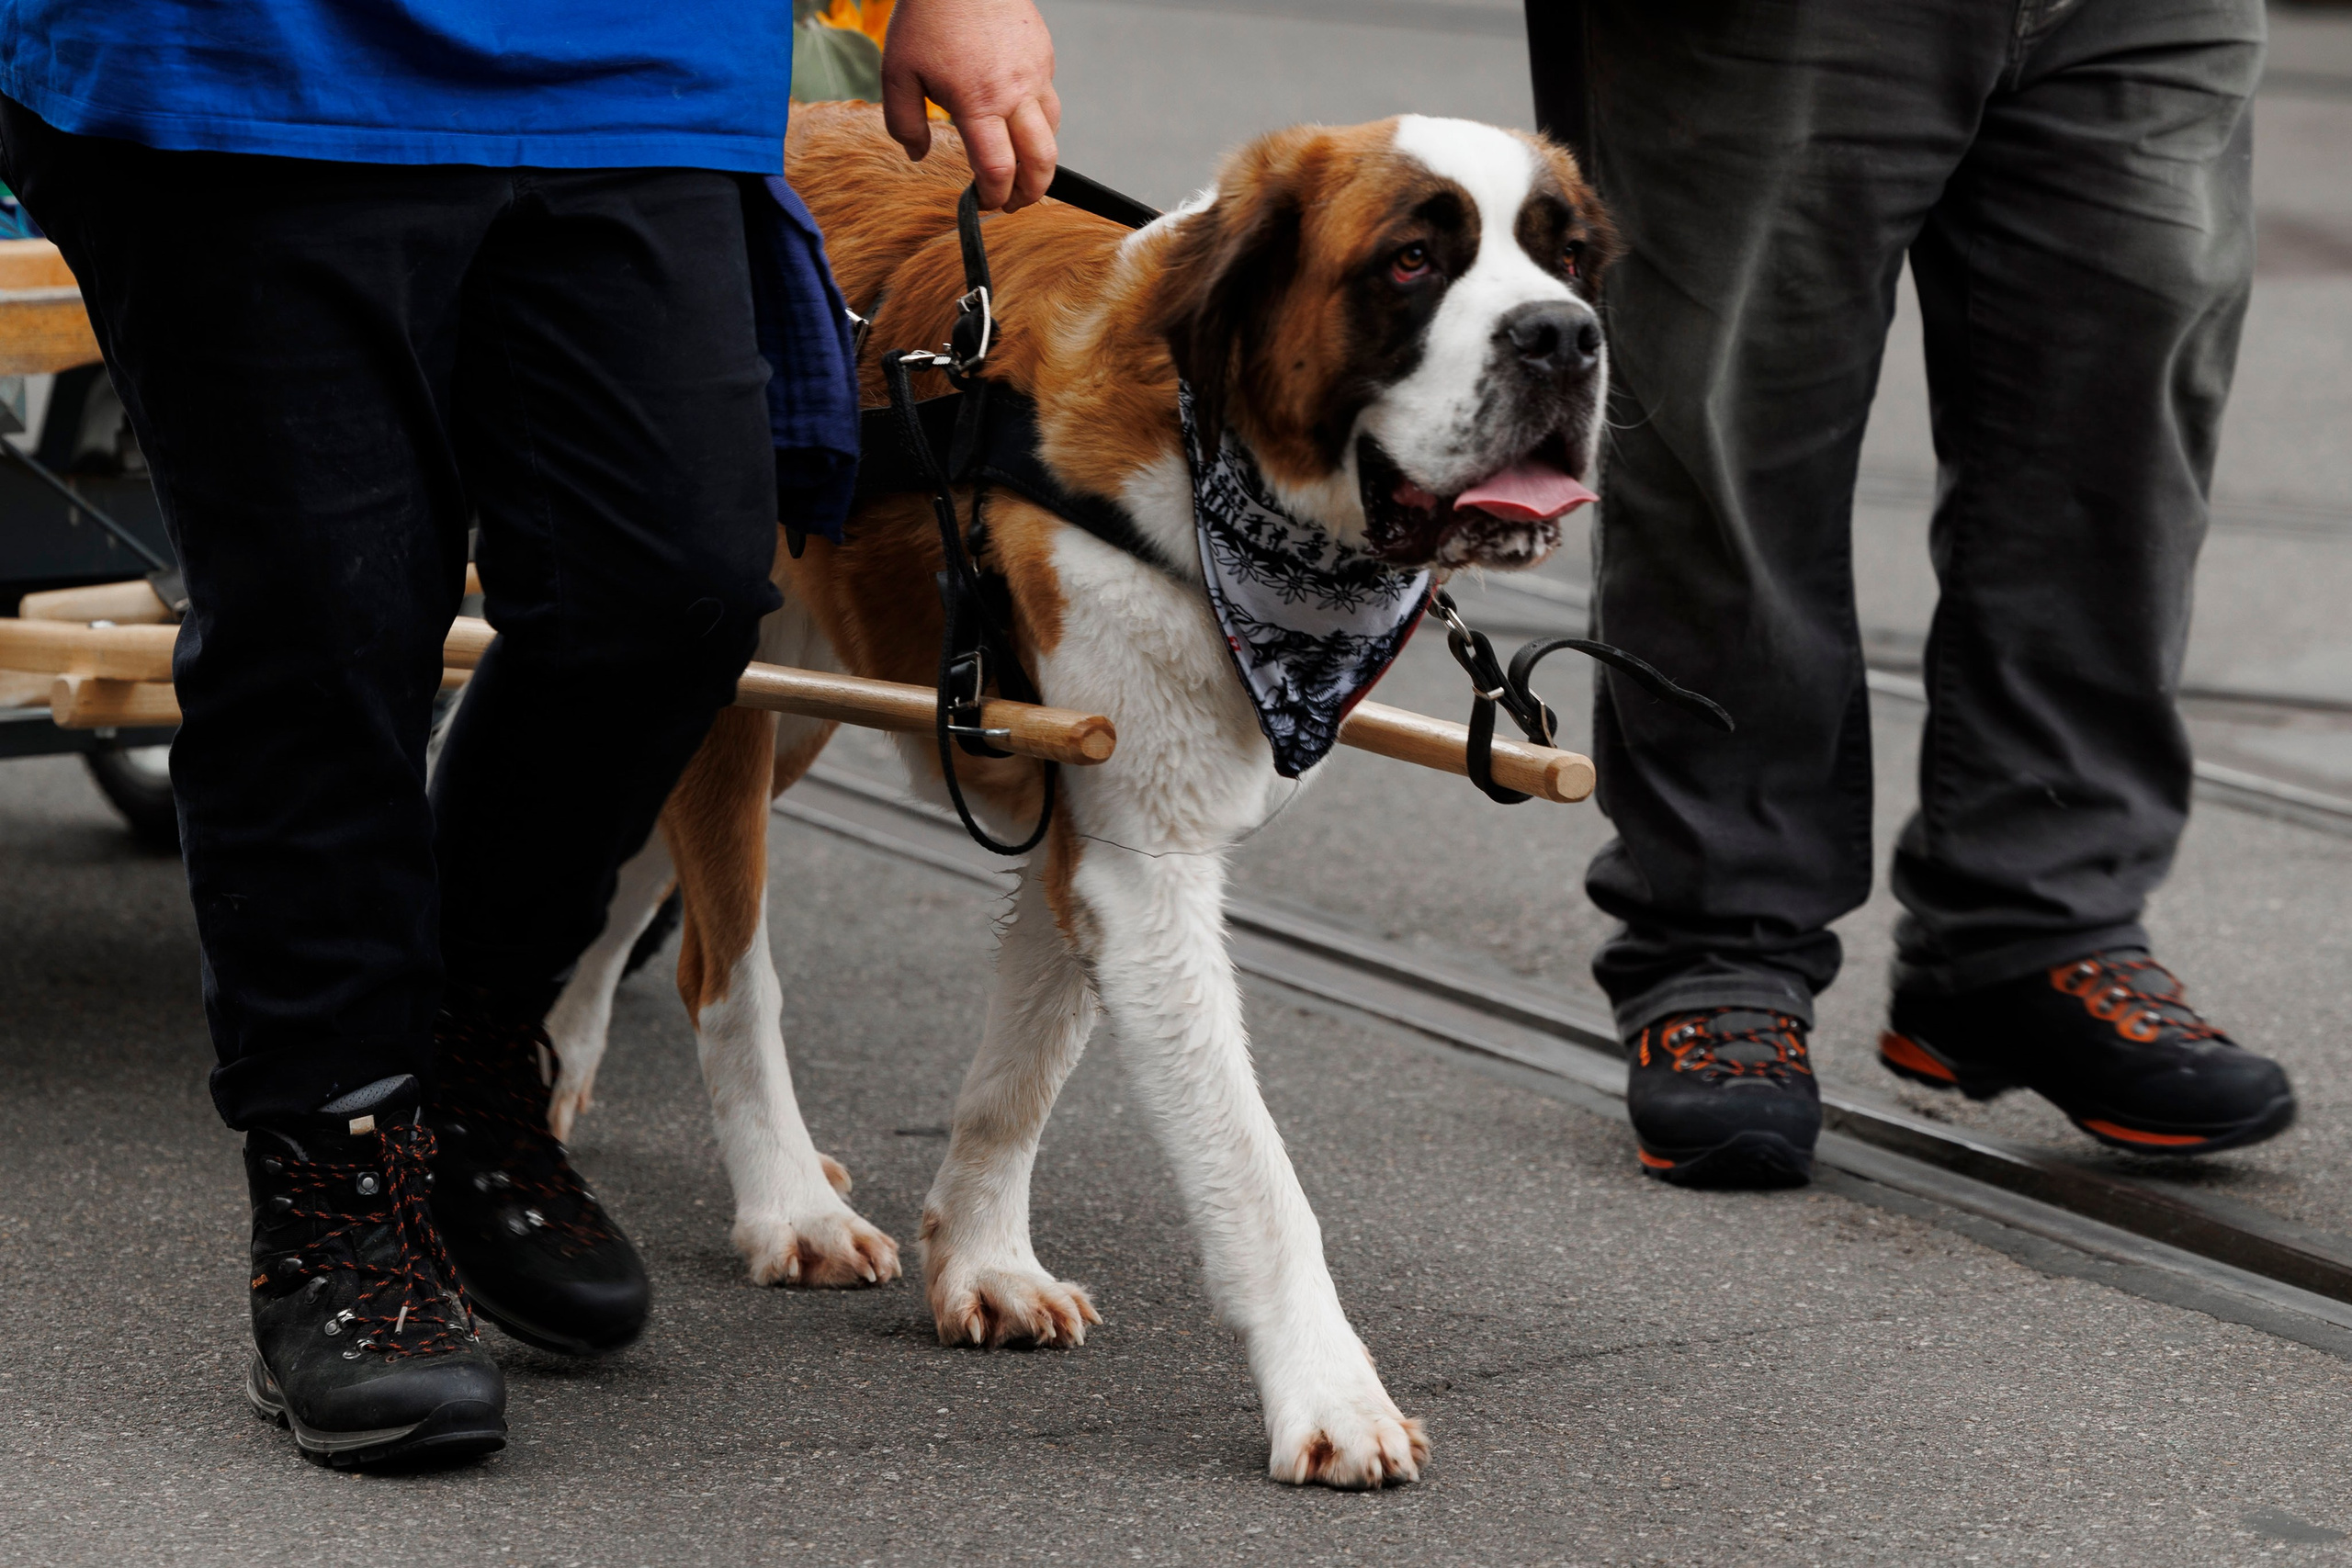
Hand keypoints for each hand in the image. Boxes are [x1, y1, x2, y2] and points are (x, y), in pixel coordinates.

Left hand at [880, 0, 1060, 210]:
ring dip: (1038, 159)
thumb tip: (918, 154)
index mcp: (979, 102)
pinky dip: (1037, 120)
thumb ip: (903, 122)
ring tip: (1018, 166)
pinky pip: (1048, 99)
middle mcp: (1015, 93)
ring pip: (1052, 133)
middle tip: (1012, 201)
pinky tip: (1014, 119)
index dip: (992, 197)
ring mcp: (1036, 74)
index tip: (982, 202)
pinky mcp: (1044, 57)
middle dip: (1030, 193)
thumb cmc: (929, 17)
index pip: (998, 170)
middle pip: (1041, 162)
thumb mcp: (897, 72)